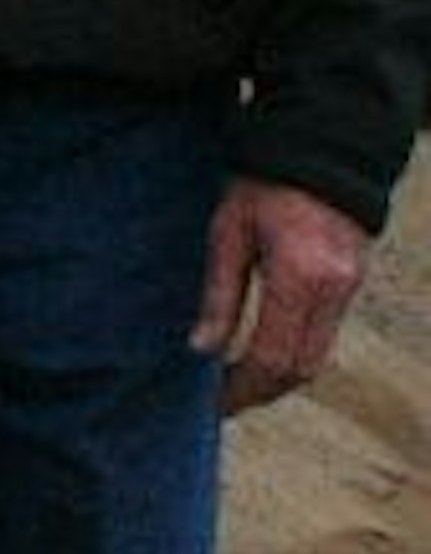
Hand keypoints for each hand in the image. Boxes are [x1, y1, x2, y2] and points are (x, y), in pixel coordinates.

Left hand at [194, 177, 370, 413]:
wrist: (321, 150)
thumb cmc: (262, 184)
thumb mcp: (228, 231)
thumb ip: (220, 293)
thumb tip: (201, 348)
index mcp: (298, 276)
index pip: (271, 355)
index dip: (241, 386)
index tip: (212, 403)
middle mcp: (333, 289)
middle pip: (301, 368)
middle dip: (261, 391)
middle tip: (223, 402)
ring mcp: (350, 288)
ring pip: (317, 358)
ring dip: (279, 378)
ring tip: (237, 384)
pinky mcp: (353, 284)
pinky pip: (325, 336)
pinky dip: (295, 354)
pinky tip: (263, 354)